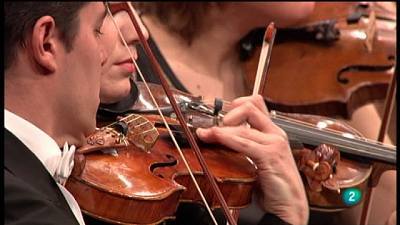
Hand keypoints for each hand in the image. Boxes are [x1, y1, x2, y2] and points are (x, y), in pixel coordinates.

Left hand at [196, 95, 308, 224]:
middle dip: (226, 113)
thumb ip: (246, 147)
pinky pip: (243, 141)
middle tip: (212, 126)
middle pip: (249, 107)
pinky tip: (214, 137)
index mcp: (273, 133)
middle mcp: (275, 134)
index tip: (220, 116)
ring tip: (205, 134)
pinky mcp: (270, 156)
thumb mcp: (258, 161)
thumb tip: (223, 137)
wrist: (290, 207)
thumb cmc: (274, 186)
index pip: (255, 103)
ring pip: (242, 126)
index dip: (235, 104)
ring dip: (219, 129)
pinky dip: (225, 137)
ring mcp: (275, 143)